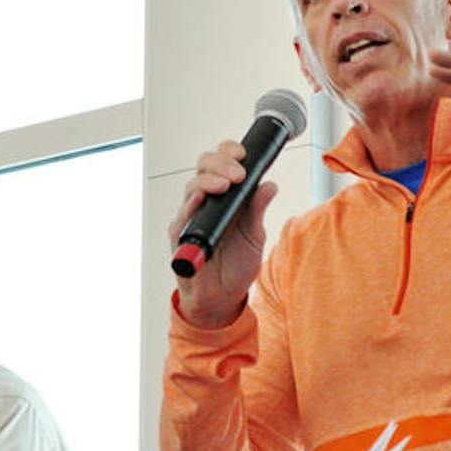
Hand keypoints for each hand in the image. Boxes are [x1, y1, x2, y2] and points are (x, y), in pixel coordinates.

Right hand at [169, 140, 278, 327]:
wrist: (222, 298)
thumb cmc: (235, 266)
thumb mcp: (255, 235)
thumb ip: (258, 210)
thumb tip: (269, 185)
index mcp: (225, 198)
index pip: (221, 164)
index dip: (229, 153)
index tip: (243, 154)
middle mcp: (206, 203)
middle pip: (204, 168)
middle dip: (220, 163)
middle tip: (237, 173)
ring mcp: (191, 218)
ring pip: (192, 187)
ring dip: (208, 180)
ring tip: (225, 184)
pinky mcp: (181, 236)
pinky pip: (181, 216)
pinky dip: (190, 205)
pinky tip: (200, 199)